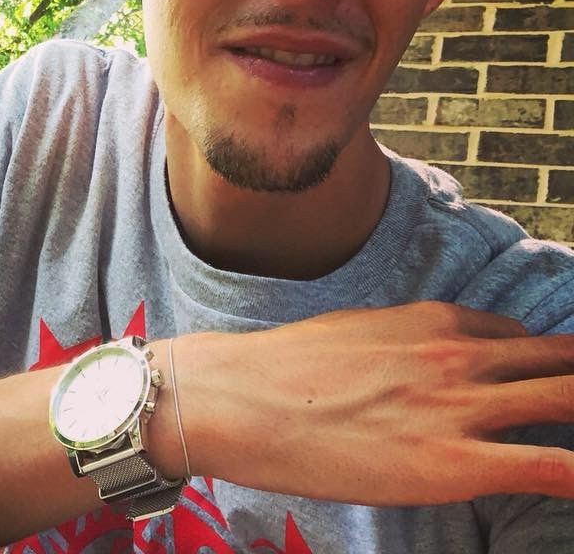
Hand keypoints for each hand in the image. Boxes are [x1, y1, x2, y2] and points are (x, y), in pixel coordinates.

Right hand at [172, 301, 573, 504]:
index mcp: (434, 321)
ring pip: (567, 399)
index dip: (544, 366)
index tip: (547, 386)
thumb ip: (408, 344)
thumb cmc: (289, 366)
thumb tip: (426, 365)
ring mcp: (460, 406)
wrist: (246, 397)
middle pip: (562, 362)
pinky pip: (550, 466)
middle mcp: (459, 355)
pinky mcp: (454, 462)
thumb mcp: (358, 332)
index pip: (519, 339)